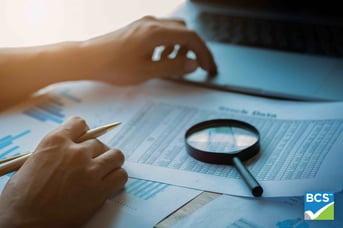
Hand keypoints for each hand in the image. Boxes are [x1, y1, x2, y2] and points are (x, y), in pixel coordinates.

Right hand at [0, 117, 127, 226]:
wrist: (24, 224)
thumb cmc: (21, 198)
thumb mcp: (32, 163)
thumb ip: (54, 152)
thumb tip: (69, 150)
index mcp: (55, 141)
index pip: (80, 123)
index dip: (84, 132)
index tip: (85, 139)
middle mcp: (75, 152)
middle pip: (99, 142)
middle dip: (96, 152)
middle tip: (91, 163)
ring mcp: (90, 170)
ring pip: (115, 155)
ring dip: (111, 162)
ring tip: (105, 170)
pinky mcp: (100, 190)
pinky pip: (121, 175)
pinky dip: (117, 178)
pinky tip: (109, 183)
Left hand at [83, 16, 216, 84]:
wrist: (88, 59)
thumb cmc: (113, 66)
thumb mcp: (147, 72)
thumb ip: (172, 67)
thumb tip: (192, 64)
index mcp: (156, 33)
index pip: (191, 37)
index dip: (203, 53)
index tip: (208, 67)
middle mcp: (152, 24)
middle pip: (185, 31)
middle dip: (194, 49)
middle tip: (198, 66)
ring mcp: (144, 25)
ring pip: (174, 31)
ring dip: (180, 48)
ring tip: (175, 65)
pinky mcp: (138, 30)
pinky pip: (161, 34)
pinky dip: (168, 45)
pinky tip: (160, 59)